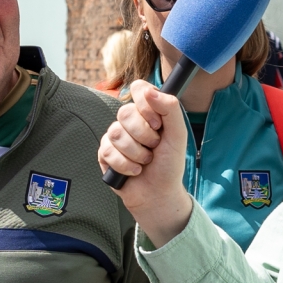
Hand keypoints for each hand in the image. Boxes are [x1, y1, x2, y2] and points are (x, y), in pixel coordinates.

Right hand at [99, 80, 194, 246]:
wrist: (158, 194)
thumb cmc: (169, 165)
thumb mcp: (178, 135)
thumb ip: (170, 109)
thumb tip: (150, 91)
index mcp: (148, 111)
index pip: (139, 89)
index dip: (146, 106)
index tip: (158, 124)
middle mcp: (130, 121)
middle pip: (125, 113)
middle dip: (144, 135)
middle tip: (154, 148)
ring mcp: (115, 136)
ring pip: (116, 133)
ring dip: (136, 153)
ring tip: (145, 162)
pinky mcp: (104, 153)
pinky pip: (107, 151)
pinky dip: (125, 165)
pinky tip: (133, 171)